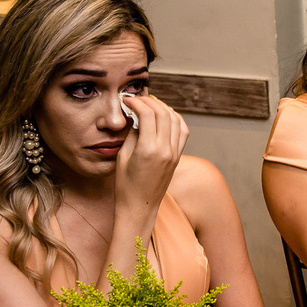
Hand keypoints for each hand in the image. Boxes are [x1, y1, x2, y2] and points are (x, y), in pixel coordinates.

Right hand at [115, 95, 188, 215]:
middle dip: (150, 102)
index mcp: (149, 149)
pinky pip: (183, 131)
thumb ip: (132, 134)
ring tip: (150, 104)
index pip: (148, 114)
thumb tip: (136, 116)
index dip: (137, 103)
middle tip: (137, 100)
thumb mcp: (123, 156)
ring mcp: (175, 153)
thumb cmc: (126, 186)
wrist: (140, 206)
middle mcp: (166, 149)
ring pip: (176, 119)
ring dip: (164, 108)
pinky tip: (165, 116)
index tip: (128, 100)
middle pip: (164, 113)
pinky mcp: (178, 157)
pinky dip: (175, 119)